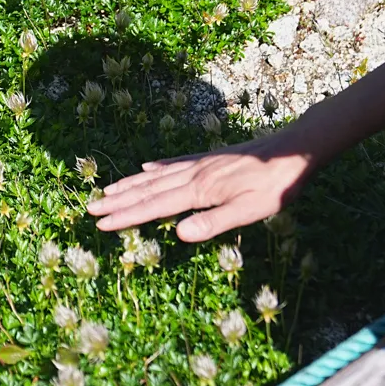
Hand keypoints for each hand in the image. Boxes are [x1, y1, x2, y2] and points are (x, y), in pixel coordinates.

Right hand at [87, 132, 322, 241]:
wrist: (294, 150)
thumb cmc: (276, 186)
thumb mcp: (250, 210)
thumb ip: (214, 222)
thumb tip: (178, 234)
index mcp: (200, 191)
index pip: (154, 207)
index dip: (126, 216)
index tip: (100, 224)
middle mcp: (194, 175)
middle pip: (148, 190)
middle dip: (118, 201)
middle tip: (90, 208)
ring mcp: (201, 164)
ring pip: (156, 176)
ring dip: (130, 184)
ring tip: (107, 190)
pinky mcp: (211, 159)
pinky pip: (174, 164)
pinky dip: (156, 168)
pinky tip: (146, 167)